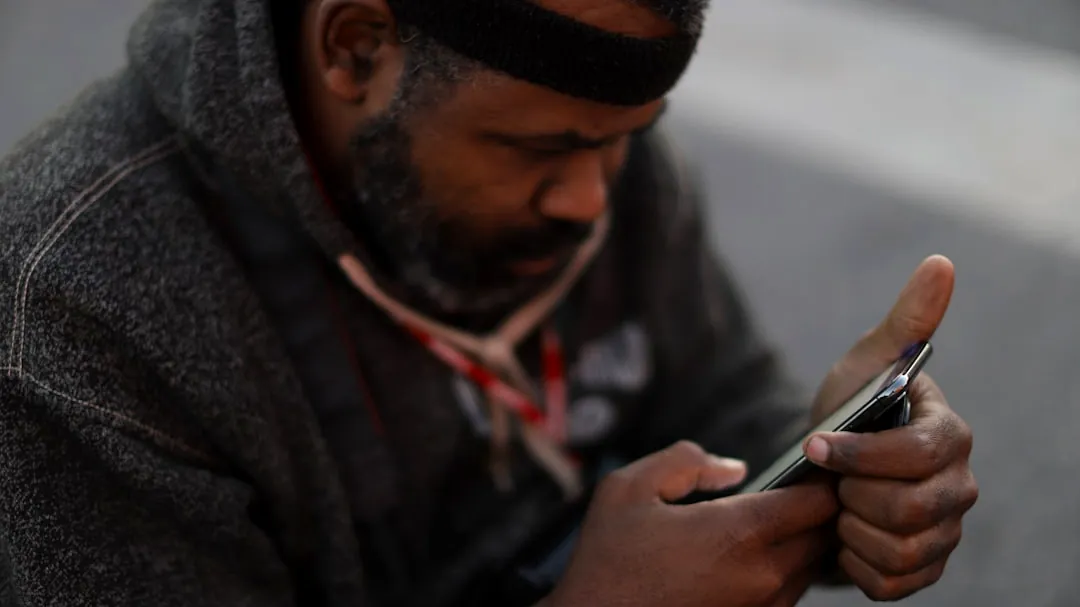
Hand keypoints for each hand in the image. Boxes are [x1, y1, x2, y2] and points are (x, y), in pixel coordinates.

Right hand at [549, 441, 839, 606]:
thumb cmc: (607, 561)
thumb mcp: (628, 488)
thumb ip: (685, 461)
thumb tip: (735, 469)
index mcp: (738, 532)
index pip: (820, 500)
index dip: (824, 477)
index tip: (815, 463)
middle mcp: (763, 575)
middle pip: (828, 535)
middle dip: (824, 508)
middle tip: (806, 487)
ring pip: (814, 567)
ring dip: (806, 541)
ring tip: (782, 518)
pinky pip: (791, 593)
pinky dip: (787, 570)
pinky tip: (756, 554)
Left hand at [804, 255, 978, 600]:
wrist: (822, 472)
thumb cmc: (847, 410)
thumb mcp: (864, 364)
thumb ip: (906, 321)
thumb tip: (942, 263)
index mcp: (950, 436)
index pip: (916, 454)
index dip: (859, 454)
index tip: (813, 443)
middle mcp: (959, 488)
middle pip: (905, 508)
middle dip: (851, 492)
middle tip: (830, 479)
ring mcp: (946, 534)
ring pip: (897, 549)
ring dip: (850, 527)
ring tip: (839, 505)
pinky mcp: (924, 571)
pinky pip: (889, 584)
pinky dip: (855, 564)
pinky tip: (844, 537)